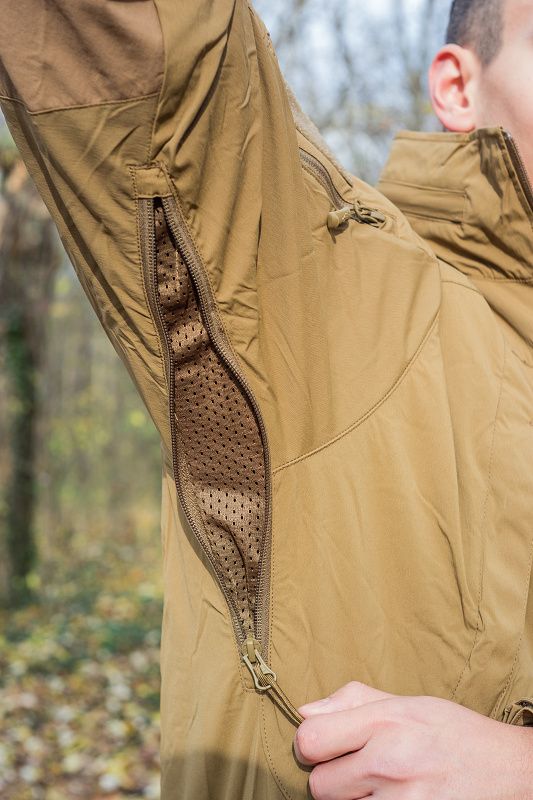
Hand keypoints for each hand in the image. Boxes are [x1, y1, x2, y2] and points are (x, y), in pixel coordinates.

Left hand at [294, 682, 532, 798]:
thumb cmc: (454, 732)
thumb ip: (353, 702)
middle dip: (331, 777)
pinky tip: (395, 798)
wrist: (510, 770)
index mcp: (385, 722)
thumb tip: (304, 712)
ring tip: (383, 785)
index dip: (312, 743)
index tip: (326, 744)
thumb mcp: (407, 702)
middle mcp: (389, 763)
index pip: (310, 739)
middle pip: (318, 784)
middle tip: (358, 769)